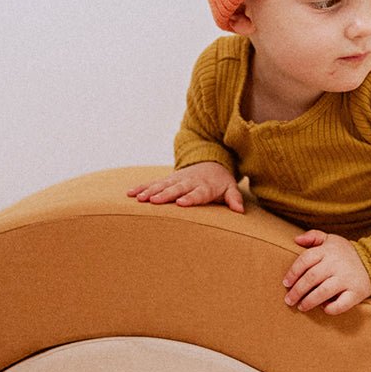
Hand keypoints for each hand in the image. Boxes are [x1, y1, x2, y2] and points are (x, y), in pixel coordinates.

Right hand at [126, 162, 244, 212]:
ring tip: (139, 199)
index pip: (197, 193)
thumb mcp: (230, 188)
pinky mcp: (168, 179)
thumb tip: (240, 210)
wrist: (211, 161)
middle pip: (176, 189)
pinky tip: (130, 194)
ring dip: (150, 191)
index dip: (190, 198)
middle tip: (154, 201)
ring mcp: (176, 179)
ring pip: (162, 185)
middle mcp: (188, 182)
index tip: (181, 203)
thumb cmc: (220, 181)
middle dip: (165, 195)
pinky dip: (142, 187)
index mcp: (204, 187)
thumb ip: (234, 198)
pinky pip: (153, 183)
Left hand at [283, 231, 370, 314]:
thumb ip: (313, 236)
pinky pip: (341, 304)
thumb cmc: (345, 253)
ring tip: (301, 307)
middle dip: (297, 291)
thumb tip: (296, 239)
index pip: (305, 260)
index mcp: (328, 250)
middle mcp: (336, 264)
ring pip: (323, 292)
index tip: (286, 284)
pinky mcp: (357, 292)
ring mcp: (347, 278)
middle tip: (289, 300)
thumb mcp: (330, 239)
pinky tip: (324, 308)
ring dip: (309, 301)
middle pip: (311, 278)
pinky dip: (331, 308)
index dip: (293, 273)